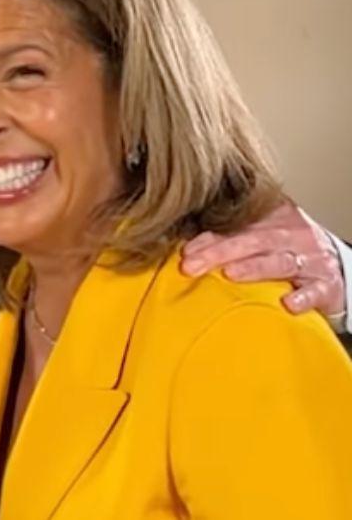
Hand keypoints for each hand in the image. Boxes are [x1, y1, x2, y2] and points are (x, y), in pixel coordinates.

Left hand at [181, 203, 345, 320]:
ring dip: (255, 267)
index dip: (209, 237)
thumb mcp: (262, 235)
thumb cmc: (288, 250)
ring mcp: (311, 259)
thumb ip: (231, 236)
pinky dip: (303, 297)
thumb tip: (185, 246)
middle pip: (253, 240)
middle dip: (219, 252)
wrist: (336, 268)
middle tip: (191, 266)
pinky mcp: (326, 285)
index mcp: (273, 218)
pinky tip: (287, 304)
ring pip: (280, 262)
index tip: (185, 251)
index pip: (236, 224)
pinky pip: (315, 291)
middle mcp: (292, 235)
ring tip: (231, 274)